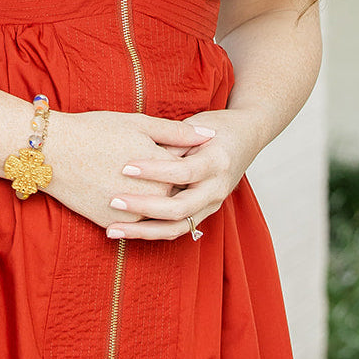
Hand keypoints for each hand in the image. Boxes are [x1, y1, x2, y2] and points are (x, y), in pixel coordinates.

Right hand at [42, 109, 216, 229]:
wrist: (53, 151)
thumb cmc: (95, 130)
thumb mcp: (139, 124)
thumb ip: (178, 132)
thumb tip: (212, 136)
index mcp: (165, 168)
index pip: (186, 168)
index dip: (178, 157)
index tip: (165, 147)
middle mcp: (154, 195)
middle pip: (173, 192)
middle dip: (166, 179)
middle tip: (140, 162)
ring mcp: (133, 214)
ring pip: (155, 211)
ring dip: (152, 199)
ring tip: (128, 176)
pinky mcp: (113, 223)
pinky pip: (133, 222)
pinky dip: (133, 211)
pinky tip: (121, 192)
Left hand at [102, 107, 265, 240]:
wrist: (246, 137)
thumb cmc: (216, 126)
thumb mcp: (195, 126)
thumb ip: (171, 142)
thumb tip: (140, 155)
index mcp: (217, 162)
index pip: (183, 172)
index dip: (153, 172)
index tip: (124, 167)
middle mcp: (217, 189)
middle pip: (180, 209)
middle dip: (144, 207)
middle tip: (113, 201)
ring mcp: (212, 205)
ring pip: (177, 228)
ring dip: (143, 232)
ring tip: (112, 230)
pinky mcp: (203, 213)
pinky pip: (177, 229)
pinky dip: (151, 232)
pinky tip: (126, 230)